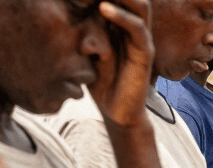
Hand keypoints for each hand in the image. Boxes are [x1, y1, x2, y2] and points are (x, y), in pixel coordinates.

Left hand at [87, 0, 153, 126]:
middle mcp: (134, 27)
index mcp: (121, 23)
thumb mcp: (86, 49)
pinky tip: (103, 8)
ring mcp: (142, 39)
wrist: (117, 112)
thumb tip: (68, 7)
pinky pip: (138, 29)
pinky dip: (121, 16)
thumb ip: (83, 28)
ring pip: (140, 6)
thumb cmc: (101, 81)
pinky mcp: (145, 54)